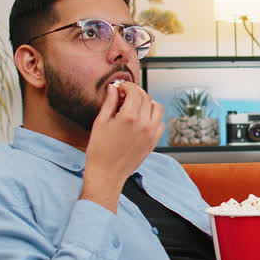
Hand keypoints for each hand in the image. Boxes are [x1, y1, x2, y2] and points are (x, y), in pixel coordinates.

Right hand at [81, 82, 164, 211]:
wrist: (107, 173)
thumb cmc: (99, 150)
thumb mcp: (101, 122)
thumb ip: (109, 102)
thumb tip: (113, 88)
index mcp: (129, 117)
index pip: (134, 92)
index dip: (127, 86)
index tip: (120, 87)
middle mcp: (144, 124)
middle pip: (146, 98)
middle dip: (135, 92)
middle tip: (125, 94)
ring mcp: (151, 133)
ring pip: (157, 108)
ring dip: (148, 102)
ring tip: (135, 105)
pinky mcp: (154, 142)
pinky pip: (160, 123)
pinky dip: (153, 117)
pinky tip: (142, 119)